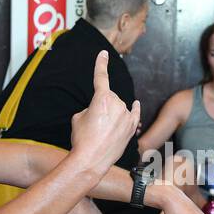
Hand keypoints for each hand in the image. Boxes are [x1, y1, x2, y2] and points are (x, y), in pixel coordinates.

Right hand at [70, 51, 140, 174]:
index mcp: (102, 98)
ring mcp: (126, 116)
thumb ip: (91, 108)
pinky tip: (135, 104)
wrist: (91, 160)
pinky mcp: (131, 127)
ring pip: (118, 108)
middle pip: (109, 97)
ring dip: (111, 115)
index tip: (103, 54)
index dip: (101, 64)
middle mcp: (117, 104)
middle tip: (93, 123)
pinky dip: (133, 110)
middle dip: (101, 106)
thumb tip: (99, 111)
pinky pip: (133, 114)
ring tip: (102, 132)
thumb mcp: (78, 118)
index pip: (101, 77)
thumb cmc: (82, 139)